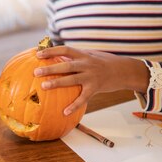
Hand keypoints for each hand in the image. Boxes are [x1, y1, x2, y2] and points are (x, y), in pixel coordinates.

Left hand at [34, 46, 149, 114]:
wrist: (125, 71)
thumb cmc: (104, 63)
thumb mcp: (91, 56)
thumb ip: (76, 57)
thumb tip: (57, 57)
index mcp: (84, 55)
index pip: (65, 50)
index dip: (51, 51)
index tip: (37, 53)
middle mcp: (87, 64)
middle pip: (66, 65)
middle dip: (50, 68)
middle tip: (36, 71)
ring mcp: (91, 76)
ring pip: (71, 80)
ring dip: (57, 83)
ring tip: (43, 86)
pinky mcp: (96, 88)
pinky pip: (83, 98)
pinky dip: (74, 105)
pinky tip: (64, 112)